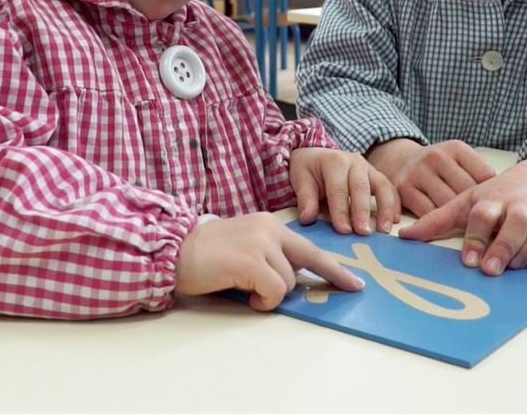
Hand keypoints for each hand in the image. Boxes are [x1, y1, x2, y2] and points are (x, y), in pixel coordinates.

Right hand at [175, 212, 364, 310]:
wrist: (173, 252)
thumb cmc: (206, 256)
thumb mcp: (245, 247)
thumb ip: (269, 257)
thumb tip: (294, 281)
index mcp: (268, 225)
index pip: (308, 247)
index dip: (333, 266)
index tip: (353, 281)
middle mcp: (268, 230)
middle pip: (309, 260)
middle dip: (332, 276)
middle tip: (353, 287)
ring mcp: (260, 244)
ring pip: (288, 283)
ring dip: (271, 295)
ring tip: (246, 290)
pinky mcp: (250, 262)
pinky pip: (274, 292)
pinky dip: (262, 302)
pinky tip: (245, 296)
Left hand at [290, 148, 399, 234]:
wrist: (317, 156)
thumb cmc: (309, 171)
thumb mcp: (301, 179)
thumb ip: (306, 199)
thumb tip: (307, 219)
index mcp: (334, 162)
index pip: (338, 189)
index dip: (340, 211)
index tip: (344, 231)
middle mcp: (354, 162)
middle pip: (360, 187)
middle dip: (362, 211)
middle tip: (363, 233)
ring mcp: (368, 167)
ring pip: (381, 186)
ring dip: (385, 209)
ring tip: (384, 230)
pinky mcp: (377, 175)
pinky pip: (390, 188)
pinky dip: (394, 204)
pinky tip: (395, 220)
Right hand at [368, 139, 495, 216]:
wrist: (397, 160)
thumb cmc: (437, 166)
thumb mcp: (457, 159)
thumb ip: (476, 175)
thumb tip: (504, 202)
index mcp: (456, 149)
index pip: (485, 176)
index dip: (491, 196)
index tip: (495, 208)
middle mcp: (437, 157)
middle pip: (467, 193)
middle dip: (477, 211)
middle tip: (486, 226)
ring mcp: (419, 173)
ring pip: (448, 206)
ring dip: (459, 221)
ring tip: (470, 230)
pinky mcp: (404, 190)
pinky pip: (428, 214)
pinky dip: (439, 224)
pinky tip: (446, 227)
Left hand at [399, 153, 526, 273]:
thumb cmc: (495, 197)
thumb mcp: (465, 202)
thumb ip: (437, 219)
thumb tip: (404, 236)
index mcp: (493, 199)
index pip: (484, 215)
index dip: (477, 236)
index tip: (469, 260)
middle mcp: (520, 206)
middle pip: (516, 222)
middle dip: (504, 245)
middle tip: (491, 269)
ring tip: (515, 269)